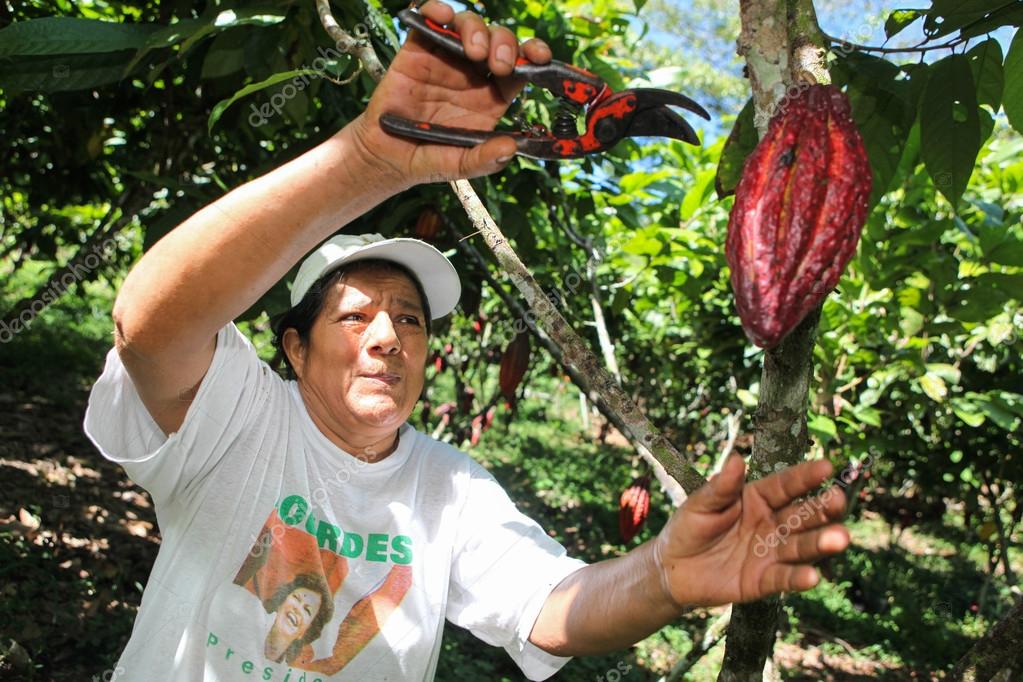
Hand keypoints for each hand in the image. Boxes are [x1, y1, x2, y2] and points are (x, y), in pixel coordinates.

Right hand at [347, 1, 551, 187]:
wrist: (386, 156)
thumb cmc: (428, 158)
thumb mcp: (459, 166)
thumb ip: (484, 159)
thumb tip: (510, 148)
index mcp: (491, 96)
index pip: (521, 68)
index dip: (534, 58)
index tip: (540, 59)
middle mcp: (472, 73)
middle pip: (499, 41)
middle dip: (506, 44)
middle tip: (499, 63)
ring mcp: (445, 58)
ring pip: (469, 26)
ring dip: (477, 29)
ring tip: (474, 50)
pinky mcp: (418, 49)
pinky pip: (430, 19)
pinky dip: (437, 9)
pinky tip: (442, 16)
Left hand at [654, 455, 849, 607]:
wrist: (673, 567)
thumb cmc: (688, 527)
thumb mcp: (700, 504)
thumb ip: (721, 488)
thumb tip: (737, 459)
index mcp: (757, 498)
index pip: (785, 485)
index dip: (806, 476)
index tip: (827, 466)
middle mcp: (771, 523)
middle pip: (802, 515)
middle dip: (822, 508)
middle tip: (838, 500)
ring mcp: (770, 552)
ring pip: (800, 546)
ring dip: (820, 542)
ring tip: (840, 538)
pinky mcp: (763, 581)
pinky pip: (783, 578)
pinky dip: (798, 577)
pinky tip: (813, 576)